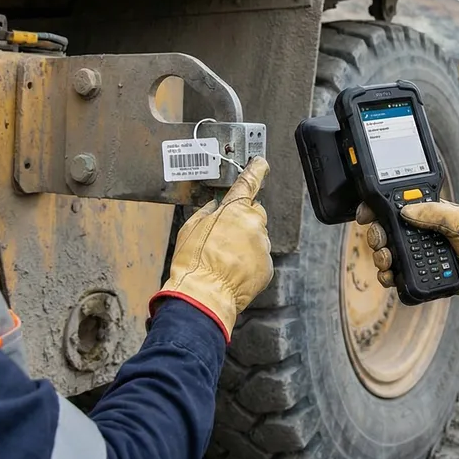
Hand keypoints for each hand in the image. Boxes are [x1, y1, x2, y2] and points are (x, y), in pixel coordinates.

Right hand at [151, 156, 272, 341]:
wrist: (204, 295)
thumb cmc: (193, 261)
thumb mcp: (190, 228)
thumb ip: (207, 212)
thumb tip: (215, 206)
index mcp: (234, 209)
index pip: (248, 182)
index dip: (256, 170)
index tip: (261, 163)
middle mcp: (253, 224)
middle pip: (254, 213)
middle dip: (243, 220)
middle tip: (224, 236)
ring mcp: (263, 245)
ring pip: (257, 237)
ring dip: (245, 243)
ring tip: (225, 259)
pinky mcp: (267, 266)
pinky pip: (260, 257)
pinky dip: (250, 262)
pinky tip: (233, 271)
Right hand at [356, 200, 458, 308]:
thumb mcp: (458, 219)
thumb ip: (432, 212)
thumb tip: (405, 211)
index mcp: (423, 213)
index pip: (392, 206)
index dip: (375, 209)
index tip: (366, 215)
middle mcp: (416, 233)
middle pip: (384, 232)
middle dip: (377, 237)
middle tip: (382, 243)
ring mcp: (416, 254)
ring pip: (386, 254)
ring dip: (380, 258)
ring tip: (388, 262)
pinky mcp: (418, 275)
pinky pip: (395, 275)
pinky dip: (388, 277)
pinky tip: (391, 276)